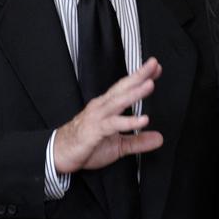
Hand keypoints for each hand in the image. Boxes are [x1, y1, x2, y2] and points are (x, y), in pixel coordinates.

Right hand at [52, 57, 163, 173]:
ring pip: (118, 102)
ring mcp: (97, 117)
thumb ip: (139, 141)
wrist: (59, 154)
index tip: (157, 68)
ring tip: (150, 84)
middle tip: (153, 64)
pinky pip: (113, 124)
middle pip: (122, 88)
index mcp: (107, 106)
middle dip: (139, 75)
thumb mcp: (118, 145)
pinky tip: (143, 120)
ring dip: (134, 93)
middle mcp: (102, 107)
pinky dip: (128, 122)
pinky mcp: (94, 130)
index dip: (141, 77)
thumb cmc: (86, 145)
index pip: (125, 88)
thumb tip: (159, 139)